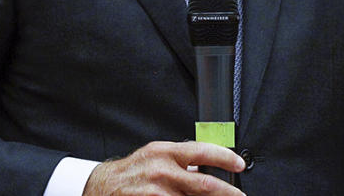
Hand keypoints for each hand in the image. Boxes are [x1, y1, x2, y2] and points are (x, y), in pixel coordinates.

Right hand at [84, 141, 245, 195]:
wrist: (104, 186)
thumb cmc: (134, 171)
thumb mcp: (156, 157)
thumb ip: (182, 161)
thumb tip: (210, 168)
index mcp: (165, 152)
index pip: (201, 151)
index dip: (224, 158)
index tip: (239, 164)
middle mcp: (161, 170)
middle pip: (205, 184)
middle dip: (228, 193)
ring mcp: (156, 192)